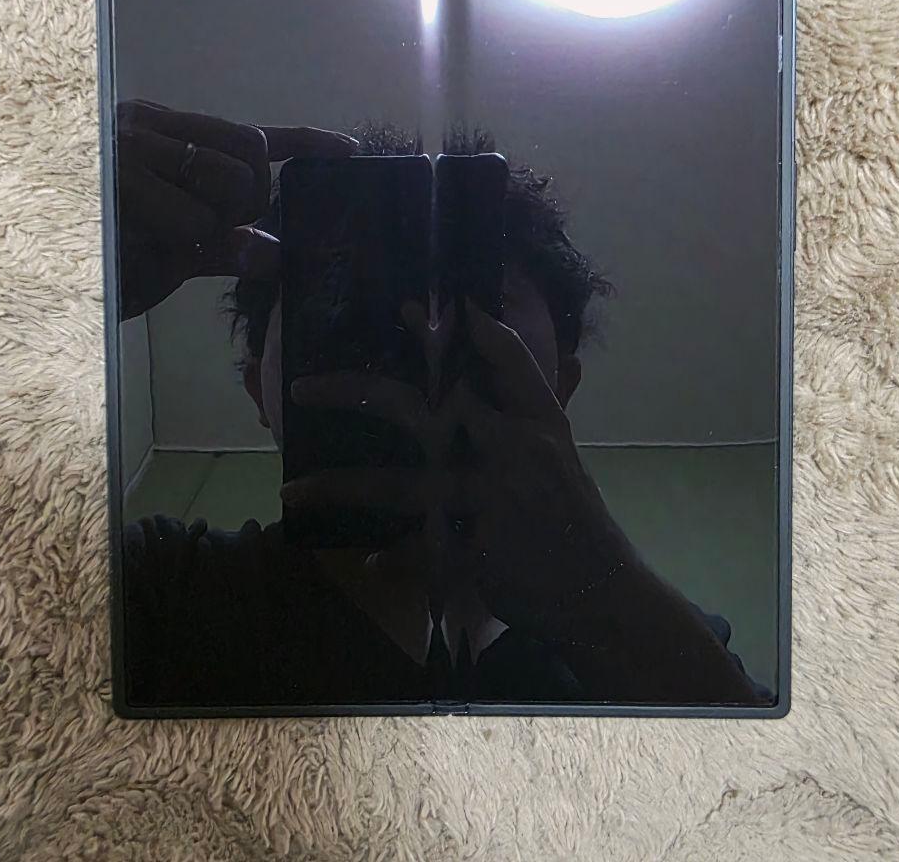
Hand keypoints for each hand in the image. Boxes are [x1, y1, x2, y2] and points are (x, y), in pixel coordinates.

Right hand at [115, 100, 354, 316]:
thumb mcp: (172, 251)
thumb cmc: (104, 260)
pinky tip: (199, 241)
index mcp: (162, 134)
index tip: (347, 150)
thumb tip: (274, 253)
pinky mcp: (119, 188)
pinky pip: (197, 216)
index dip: (304, 142)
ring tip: (166, 239)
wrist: (40, 280)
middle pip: (252, 162)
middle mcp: (148, 132)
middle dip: (248, 208)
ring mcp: (133, 154)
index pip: (250, 133)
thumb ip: (224, 246)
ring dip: (216, 230)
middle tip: (204, 233)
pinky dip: (210, 241)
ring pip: (232, 189)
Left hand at [286, 300, 632, 632]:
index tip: (411, 304)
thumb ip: (520, 404)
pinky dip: (392, 557)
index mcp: (540, 423)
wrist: (603, 594)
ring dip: (341, 486)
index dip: (462, 327)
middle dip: (359, 391)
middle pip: (428, 407)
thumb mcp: (558, 451)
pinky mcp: (481, 554)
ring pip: (401, 485)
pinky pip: (418, 552)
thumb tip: (483, 344)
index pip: (505, 359)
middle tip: (302, 387)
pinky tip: (369, 560)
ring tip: (295, 487)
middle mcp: (517, 451)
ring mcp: (496, 503)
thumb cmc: (574, 517)